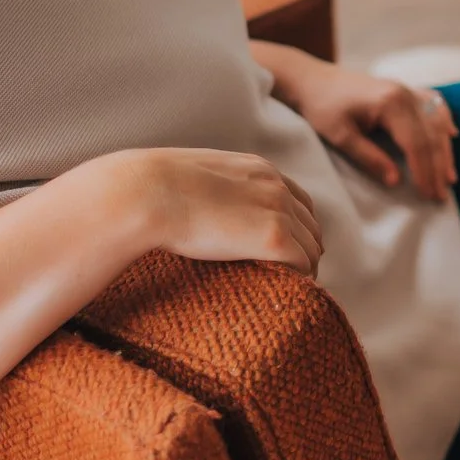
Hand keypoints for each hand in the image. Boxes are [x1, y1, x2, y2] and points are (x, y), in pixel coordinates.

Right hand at [87, 147, 323, 273]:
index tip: (290, 248)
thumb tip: (192, 202)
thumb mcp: (194, 177)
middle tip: (294, 275)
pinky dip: (301, 278)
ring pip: (312, 247)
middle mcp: (276, 187)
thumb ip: (209, 187)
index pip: (299, 200)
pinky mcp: (274, 238)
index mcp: (258, 169)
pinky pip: (304, 264)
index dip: (298, 226)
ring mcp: (278, 211)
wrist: (147, 193)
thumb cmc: (153, 188)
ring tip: (291, 288)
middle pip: (311, 226)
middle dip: (306, 249)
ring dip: (305, 268)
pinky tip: (288, 290)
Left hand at [255, 45, 456, 199]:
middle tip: (441, 196)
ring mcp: (407, 90)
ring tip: (450, 178)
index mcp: (390, 103)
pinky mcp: (405, 90)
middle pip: (431, 136)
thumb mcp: (340, 136)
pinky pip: (433, 105)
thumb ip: (369, 158)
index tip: (427, 194)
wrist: (313, 80)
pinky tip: (452, 136)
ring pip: (436, 122)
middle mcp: (405, 93)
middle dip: (437, 168)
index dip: (423, 171)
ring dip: (444, 151)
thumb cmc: (322, 108)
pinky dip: (444, 121)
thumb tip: (395, 181)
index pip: (416, 143)